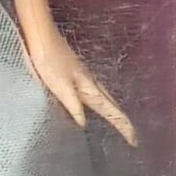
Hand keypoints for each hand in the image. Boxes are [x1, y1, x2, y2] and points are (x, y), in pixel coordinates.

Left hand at [25, 20, 136, 146]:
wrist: (41, 34)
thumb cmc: (48, 59)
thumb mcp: (59, 86)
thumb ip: (72, 105)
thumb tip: (83, 122)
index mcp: (88, 87)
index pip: (111, 110)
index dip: (123, 125)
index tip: (134, 140)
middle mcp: (89, 82)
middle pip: (112, 104)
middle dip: (122, 120)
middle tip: (132, 136)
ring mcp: (83, 76)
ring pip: (104, 97)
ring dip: (112, 111)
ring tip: (118, 123)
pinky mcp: (74, 71)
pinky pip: (93, 92)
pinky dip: (100, 101)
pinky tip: (92, 103)